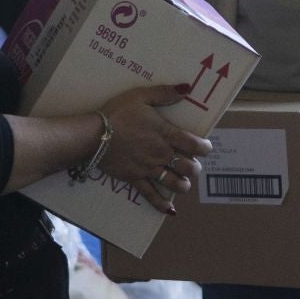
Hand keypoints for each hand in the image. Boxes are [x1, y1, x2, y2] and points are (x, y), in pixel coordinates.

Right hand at [100, 84, 211, 214]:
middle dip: (195, 168)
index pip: (195, 145)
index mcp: (165, 134)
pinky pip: (151, 195)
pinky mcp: (135, 179)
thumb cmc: (117, 114)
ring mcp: (149, 169)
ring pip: (175, 184)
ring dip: (183, 185)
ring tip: (183, 182)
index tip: (205, 147)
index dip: (205, 148)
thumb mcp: (141, 96)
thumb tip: (186, 88)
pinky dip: (161, 205)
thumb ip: (165, 93)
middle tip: (191, 164)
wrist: (94, 135)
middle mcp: (161, 154)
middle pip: (189, 168)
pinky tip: (170, 210)